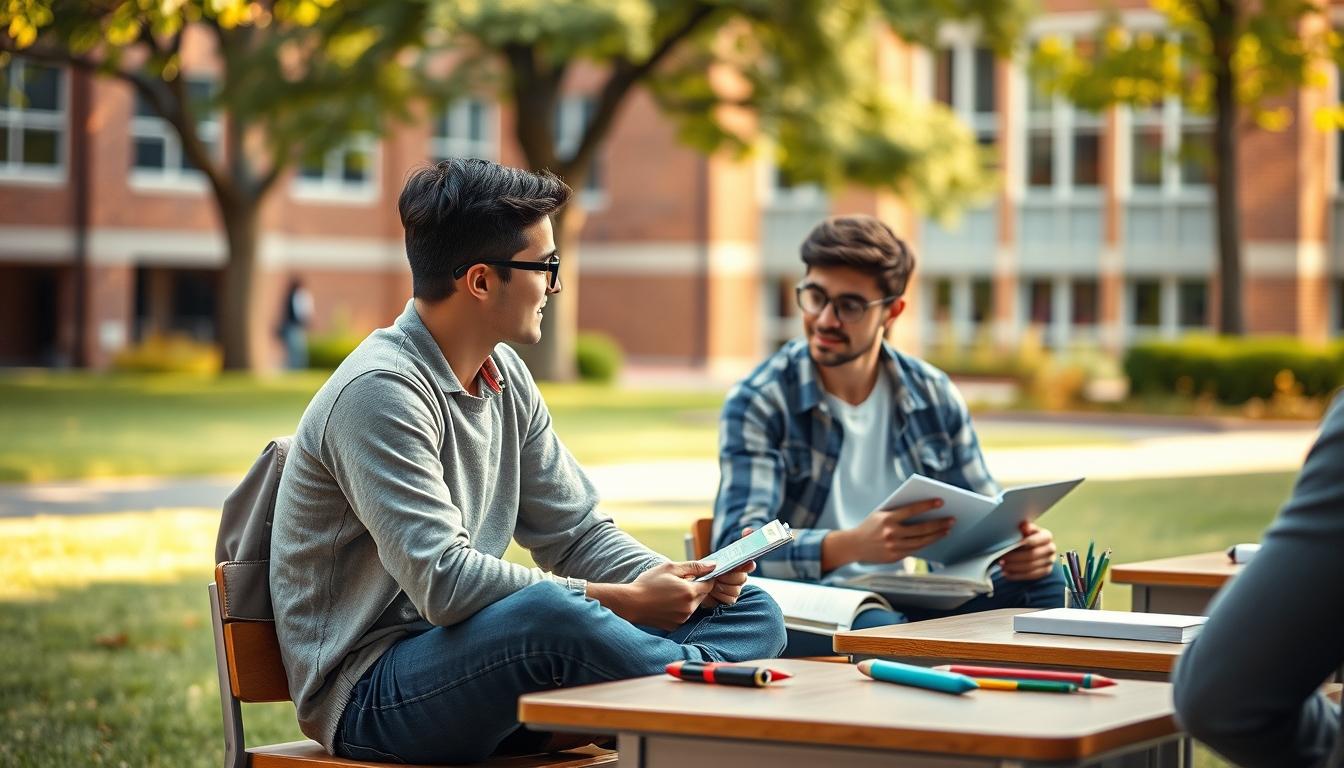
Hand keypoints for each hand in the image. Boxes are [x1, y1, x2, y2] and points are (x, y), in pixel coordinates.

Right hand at [621, 561, 716, 630]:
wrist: (630, 603)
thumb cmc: (648, 583)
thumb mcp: (670, 568)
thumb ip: (694, 567)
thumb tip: (713, 565)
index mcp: (690, 592)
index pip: (709, 584)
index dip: (704, 578)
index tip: (694, 575)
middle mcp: (689, 608)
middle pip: (702, 596)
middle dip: (694, 588)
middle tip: (676, 583)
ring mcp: (682, 619)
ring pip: (693, 606)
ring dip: (687, 599)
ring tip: (669, 593)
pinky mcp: (675, 626)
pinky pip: (684, 615)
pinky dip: (679, 609)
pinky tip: (665, 604)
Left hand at [702, 527, 756, 607]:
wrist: (690, 588)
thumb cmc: (701, 572)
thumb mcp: (710, 558)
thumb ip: (729, 547)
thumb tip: (748, 531)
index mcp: (735, 564)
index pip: (749, 561)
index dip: (750, 560)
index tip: (749, 560)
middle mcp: (737, 576)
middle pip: (743, 577)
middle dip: (730, 576)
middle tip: (719, 575)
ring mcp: (733, 588)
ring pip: (736, 588)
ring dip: (723, 586)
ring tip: (713, 583)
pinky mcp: (728, 599)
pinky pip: (731, 598)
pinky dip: (720, 595)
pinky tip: (712, 592)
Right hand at [822, 499, 951, 569]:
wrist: (854, 545)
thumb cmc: (870, 526)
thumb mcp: (881, 514)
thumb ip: (898, 512)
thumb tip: (923, 510)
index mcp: (886, 519)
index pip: (911, 510)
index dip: (927, 505)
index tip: (940, 502)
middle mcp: (890, 534)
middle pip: (921, 529)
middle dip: (938, 524)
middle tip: (951, 519)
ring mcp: (893, 547)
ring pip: (921, 541)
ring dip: (936, 535)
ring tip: (946, 530)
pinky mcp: (895, 557)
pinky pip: (914, 550)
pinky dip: (926, 544)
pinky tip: (934, 538)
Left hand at [999, 522, 1056, 580]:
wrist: (1032, 547)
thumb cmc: (1025, 536)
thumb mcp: (1024, 529)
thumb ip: (1024, 527)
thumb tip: (1024, 526)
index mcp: (1046, 535)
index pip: (1036, 540)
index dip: (1025, 543)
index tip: (1012, 546)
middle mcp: (1051, 548)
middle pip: (1033, 555)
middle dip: (1015, 558)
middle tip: (1002, 559)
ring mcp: (1050, 560)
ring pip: (1032, 567)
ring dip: (1015, 567)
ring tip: (1002, 566)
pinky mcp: (1046, 571)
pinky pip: (1032, 575)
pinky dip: (1018, 575)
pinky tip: (1007, 574)